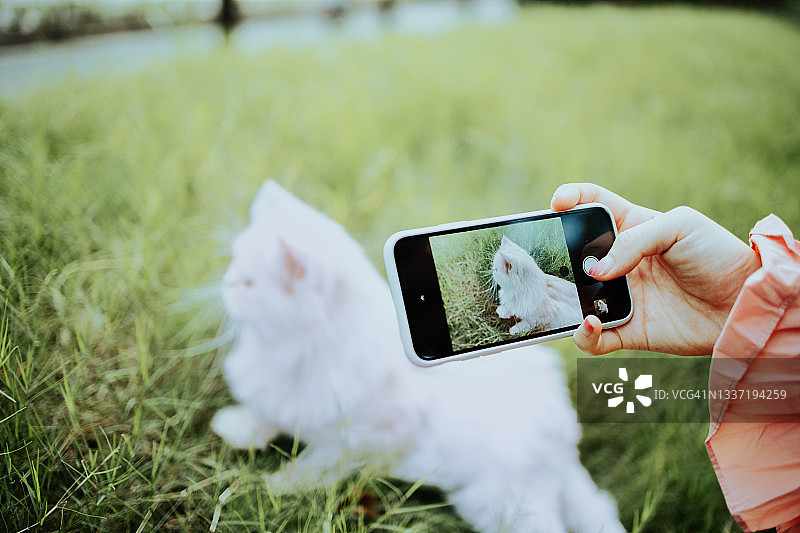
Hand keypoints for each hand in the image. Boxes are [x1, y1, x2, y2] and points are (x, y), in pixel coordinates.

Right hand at [551, 183, 759, 355]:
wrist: (743, 302)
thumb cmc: (717, 255)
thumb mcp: (680, 226)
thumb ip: (635, 240)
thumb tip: (597, 272)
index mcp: (632, 227)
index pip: (593, 204)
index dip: (571, 198)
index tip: (557, 204)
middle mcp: (620, 261)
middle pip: (574, 254)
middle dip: (557, 254)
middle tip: (556, 257)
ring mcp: (621, 295)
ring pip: (577, 297)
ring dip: (565, 298)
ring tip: (569, 296)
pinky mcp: (627, 329)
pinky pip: (594, 338)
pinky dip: (584, 336)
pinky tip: (592, 324)